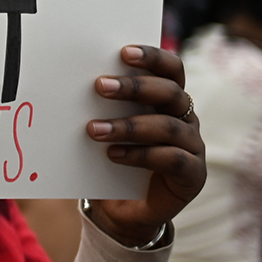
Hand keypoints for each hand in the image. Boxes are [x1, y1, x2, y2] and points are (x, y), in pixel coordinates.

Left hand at [85, 44, 205, 245]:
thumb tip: (68, 82)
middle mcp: (186, 118)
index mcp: (169, 99)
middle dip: (134, 87)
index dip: (152, 57)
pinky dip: (141, 155)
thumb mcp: (106, 128)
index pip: (171, 69)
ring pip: (168, 126)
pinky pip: (172, 159)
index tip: (123, 52)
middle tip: (99, 86)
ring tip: (94, 129)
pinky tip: (113, 155)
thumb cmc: (112, 158)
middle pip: (170, 93)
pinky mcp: (193, 175)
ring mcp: (193, 146)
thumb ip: (101, 107)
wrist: (121, 209)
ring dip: (129, 126)